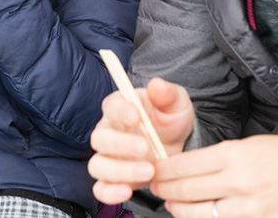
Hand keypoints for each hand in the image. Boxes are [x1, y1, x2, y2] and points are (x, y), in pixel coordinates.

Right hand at [88, 77, 195, 204]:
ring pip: (98, 165)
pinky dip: (109, 193)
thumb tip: (157, 84)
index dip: (121, 111)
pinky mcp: (114, 179)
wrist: (179, 146)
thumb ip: (167, 94)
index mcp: (121, 108)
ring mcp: (109, 157)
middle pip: (100, 138)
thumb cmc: (172, 120)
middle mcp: (109, 131)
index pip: (111, 106)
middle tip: (146, 148)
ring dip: (119, 171)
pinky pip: (101, 188)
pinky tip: (127, 192)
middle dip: (121, 144)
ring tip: (148, 171)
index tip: (136, 117)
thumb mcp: (176, 103)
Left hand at [152, 135, 277, 217]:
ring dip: (178, 209)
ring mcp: (246, 208)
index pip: (183, 166)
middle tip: (155, 187)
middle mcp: (236, 182)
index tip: (154, 170)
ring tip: (172, 204)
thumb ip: (217, 158)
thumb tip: (186, 169)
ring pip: (197, 214)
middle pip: (184, 191)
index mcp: (233, 155)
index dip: (162, 171)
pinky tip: (197, 214)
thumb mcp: (248, 145)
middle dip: (163, 190)